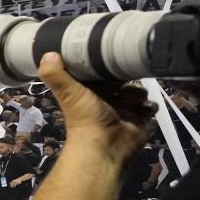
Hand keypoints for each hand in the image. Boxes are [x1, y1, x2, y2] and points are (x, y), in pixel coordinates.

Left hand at [35, 52, 154, 160]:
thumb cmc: (85, 117)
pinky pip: (150, 105)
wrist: (105, 146)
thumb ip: (56, 74)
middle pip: (124, 78)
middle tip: (125, 83)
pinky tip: (142, 111)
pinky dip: (148, 107)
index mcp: (90, 90)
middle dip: (128, 78)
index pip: (101, 70)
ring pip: (139, 90)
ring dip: (138, 93)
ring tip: (132, 101)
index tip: (113, 56)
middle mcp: (108, 97)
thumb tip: (49, 53)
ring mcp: (126, 107)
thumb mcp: (68, 92)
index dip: (107, 63)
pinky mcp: (140, 118)